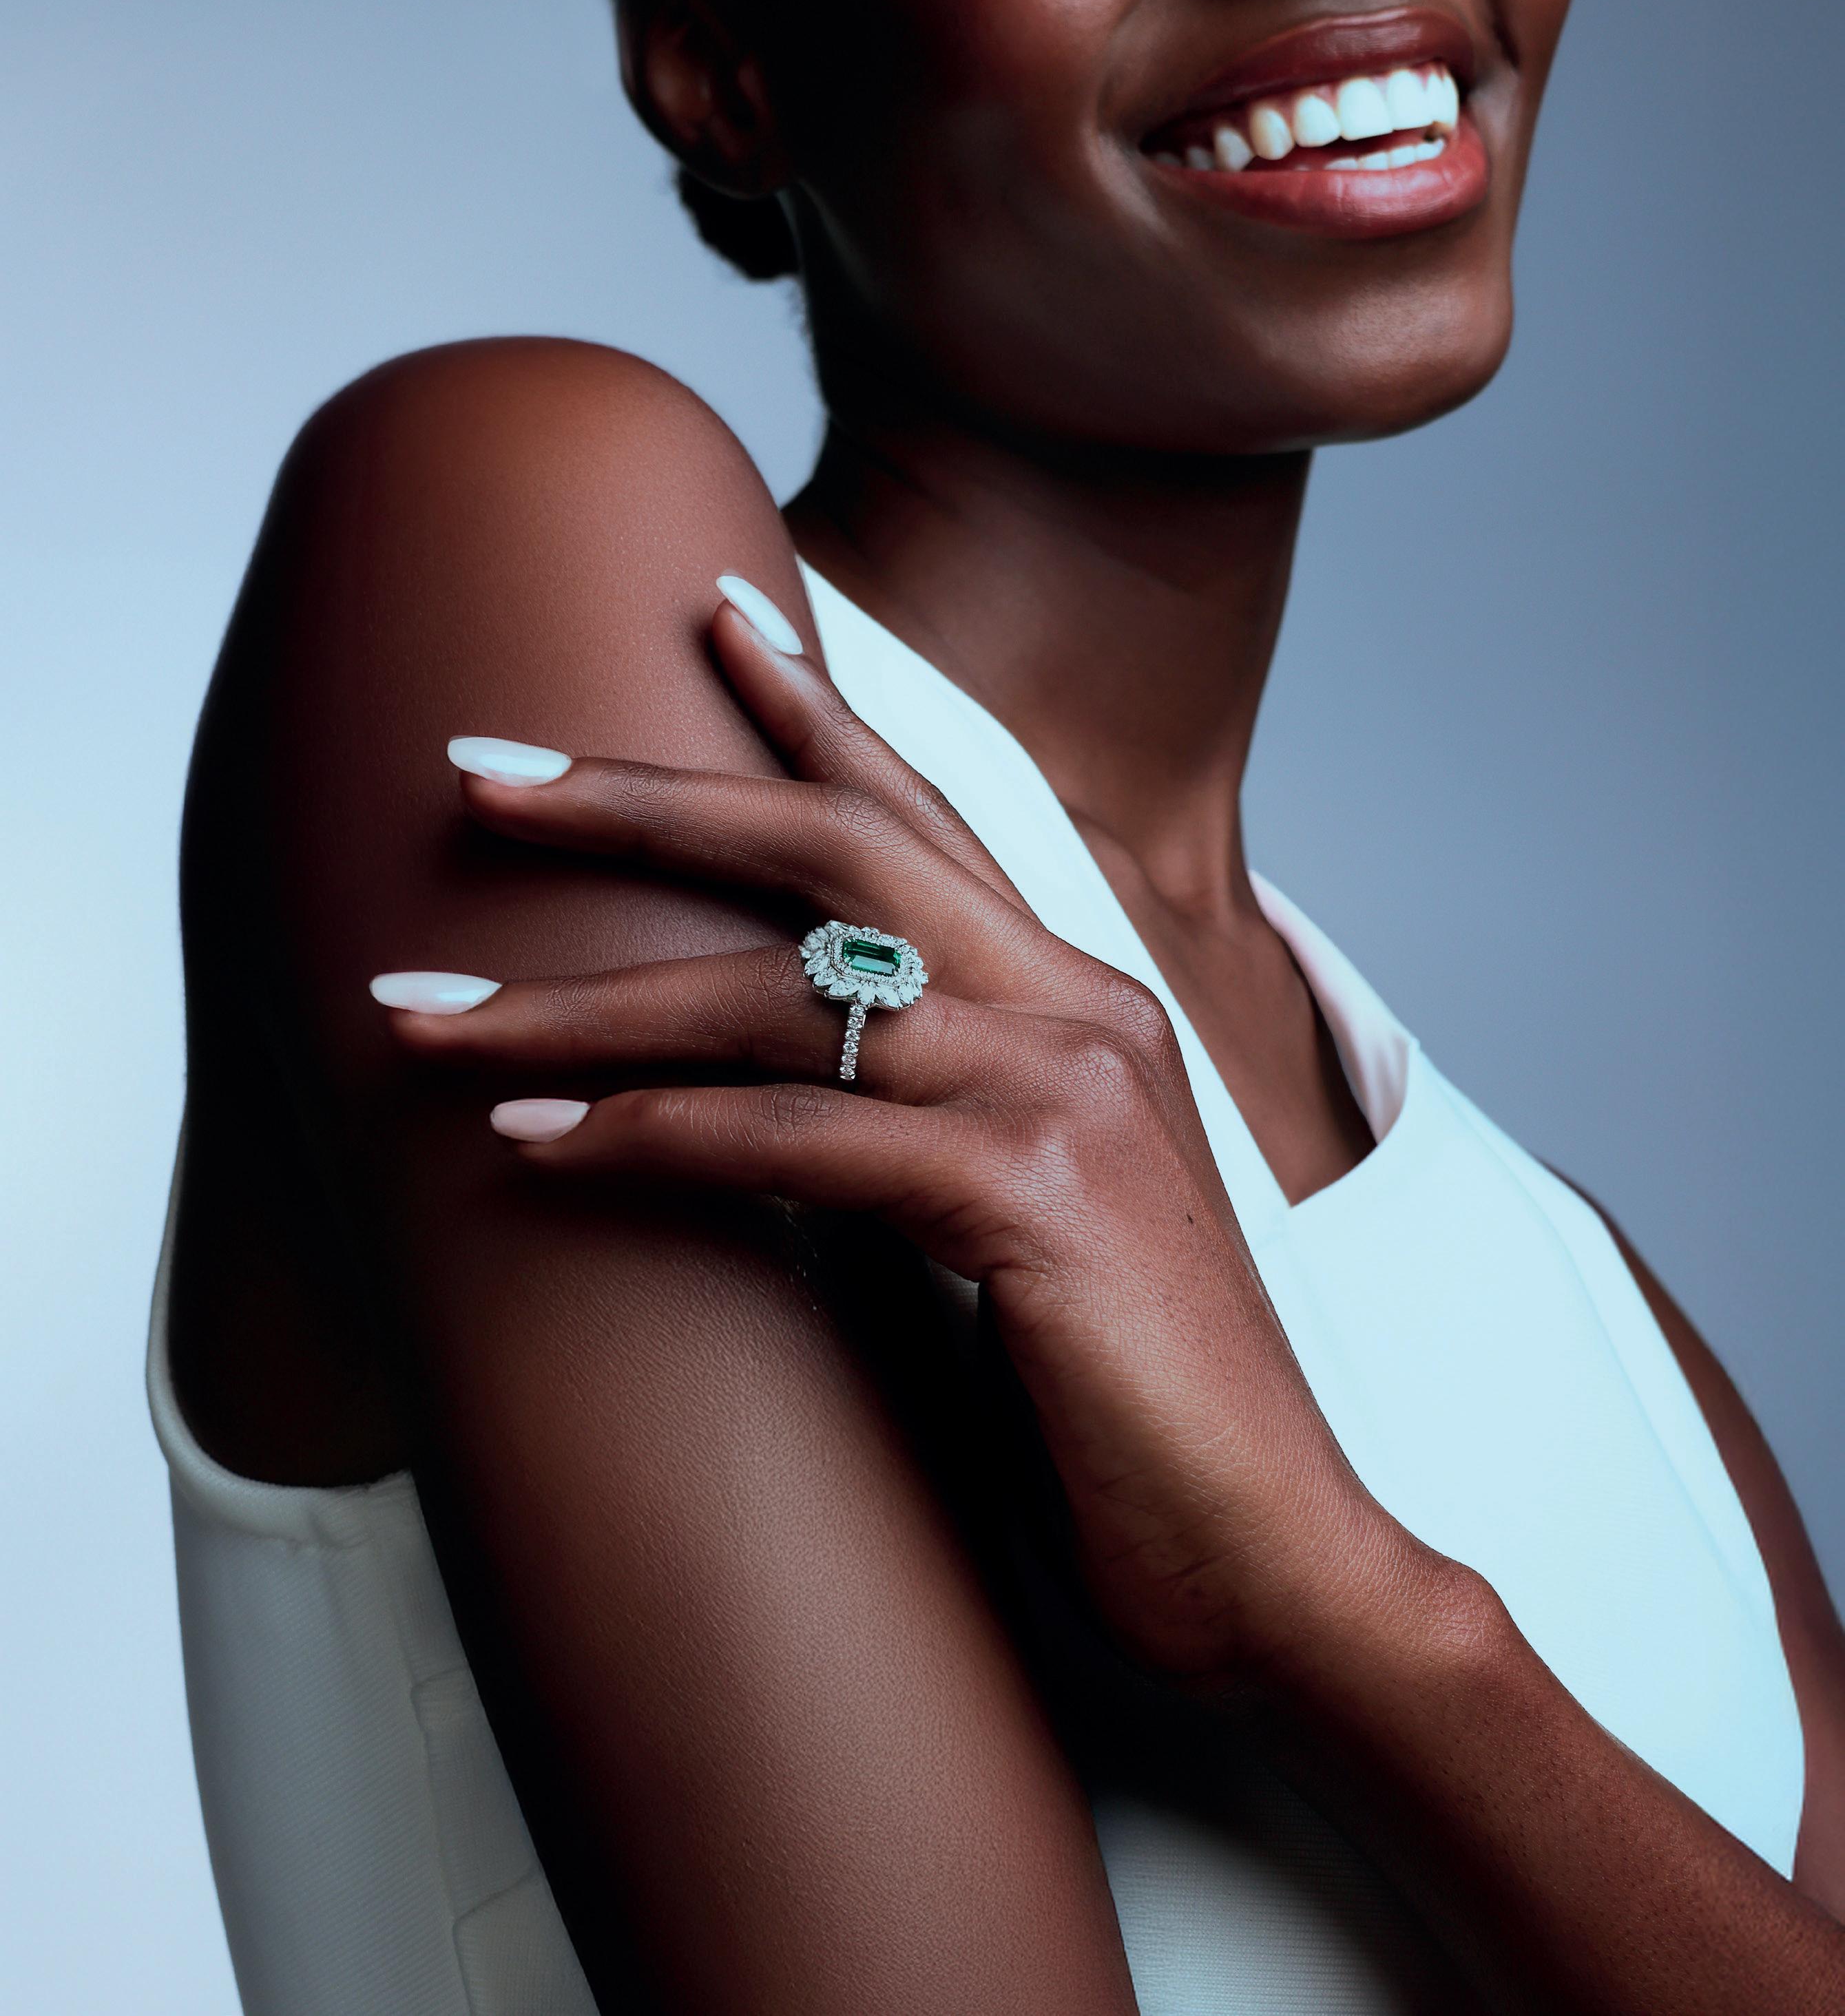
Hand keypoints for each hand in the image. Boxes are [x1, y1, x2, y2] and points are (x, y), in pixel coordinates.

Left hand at [377, 592, 1431, 1687]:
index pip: (922, 817)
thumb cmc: (1129, 1399)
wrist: (1274, 1552)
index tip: (709, 615)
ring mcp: (1063, 1093)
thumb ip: (930, 1115)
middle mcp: (1077, 1008)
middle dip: (640, 797)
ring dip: (578, 1004)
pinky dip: (654, 1137)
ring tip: (424, 1013)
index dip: (812, 712)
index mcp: (1083, 997)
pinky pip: (799, 1138)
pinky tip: (537, 1146)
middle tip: (481, 774)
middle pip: (830, 851)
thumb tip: (770, 1083)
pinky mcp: (1035, 1198)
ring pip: (776, 998)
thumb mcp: (1030, 1213)